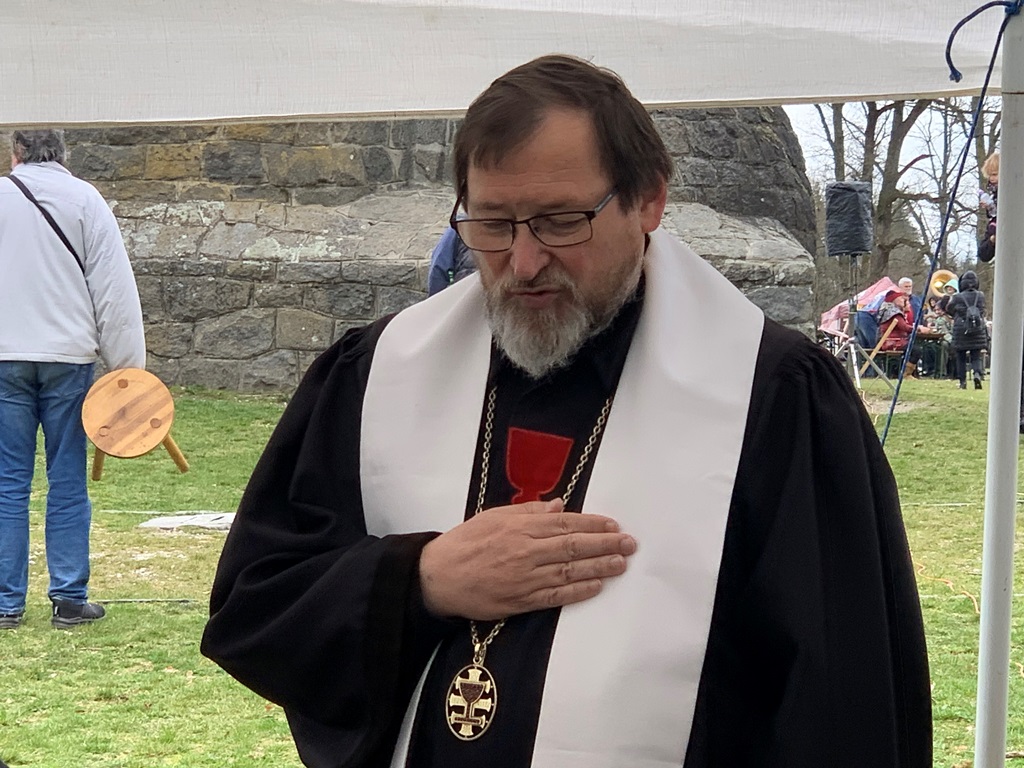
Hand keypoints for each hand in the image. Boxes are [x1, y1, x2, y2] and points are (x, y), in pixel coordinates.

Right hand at [418, 499, 636, 619]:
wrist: (438, 576)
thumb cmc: (465, 542)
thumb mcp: (493, 516)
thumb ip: (527, 511)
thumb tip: (559, 506)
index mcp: (520, 527)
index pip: (565, 524)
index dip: (593, 525)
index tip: (614, 525)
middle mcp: (526, 551)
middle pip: (573, 546)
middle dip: (605, 545)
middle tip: (630, 544)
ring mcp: (525, 578)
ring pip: (569, 571)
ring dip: (599, 567)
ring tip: (621, 564)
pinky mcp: (521, 601)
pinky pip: (555, 597)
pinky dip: (577, 592)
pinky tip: (596, 586)